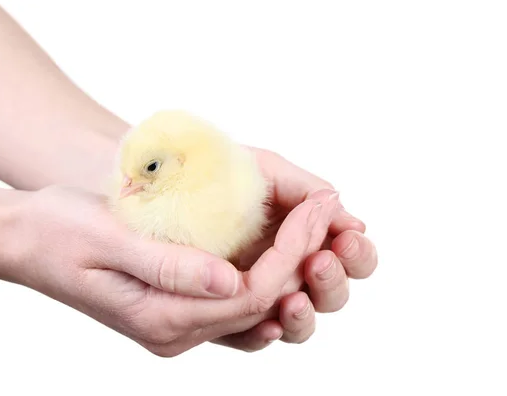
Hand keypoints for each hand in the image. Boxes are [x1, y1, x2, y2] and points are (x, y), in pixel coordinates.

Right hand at [0, 185, 338, 356]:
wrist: (26, 240)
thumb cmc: (58, 232)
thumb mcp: (109, 240)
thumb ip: (170, 266)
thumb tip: (231, 281)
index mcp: (161, 319)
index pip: (249, 294)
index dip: (292, 252)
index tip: (316, 207)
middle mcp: (176, 330)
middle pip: (261, 300)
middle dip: (301, 252)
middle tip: (327, 206)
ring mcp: (179, 322)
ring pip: (255, 301)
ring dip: (292, 261)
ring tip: (317, 221)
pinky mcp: (179, 305)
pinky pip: (238, 297)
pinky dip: (268, 269)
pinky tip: (287, 244)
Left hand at [212, 148, 377, 350]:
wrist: (149, 181)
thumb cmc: (208, 169)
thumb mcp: (258, 169)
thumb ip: (300, 188)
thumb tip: (342, 209)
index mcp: (302, 232)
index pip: (348, 254)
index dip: (356, 253)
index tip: (347, 237)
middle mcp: (286, 266)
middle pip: (331, 293)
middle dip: (333, 280)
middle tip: (320, 261)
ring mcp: (257, 289)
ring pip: (299, 319)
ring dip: (304, 312)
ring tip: (293, 298)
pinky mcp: (222, 312)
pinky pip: (250, 337)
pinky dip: (264, 334)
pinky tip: (268, 326)